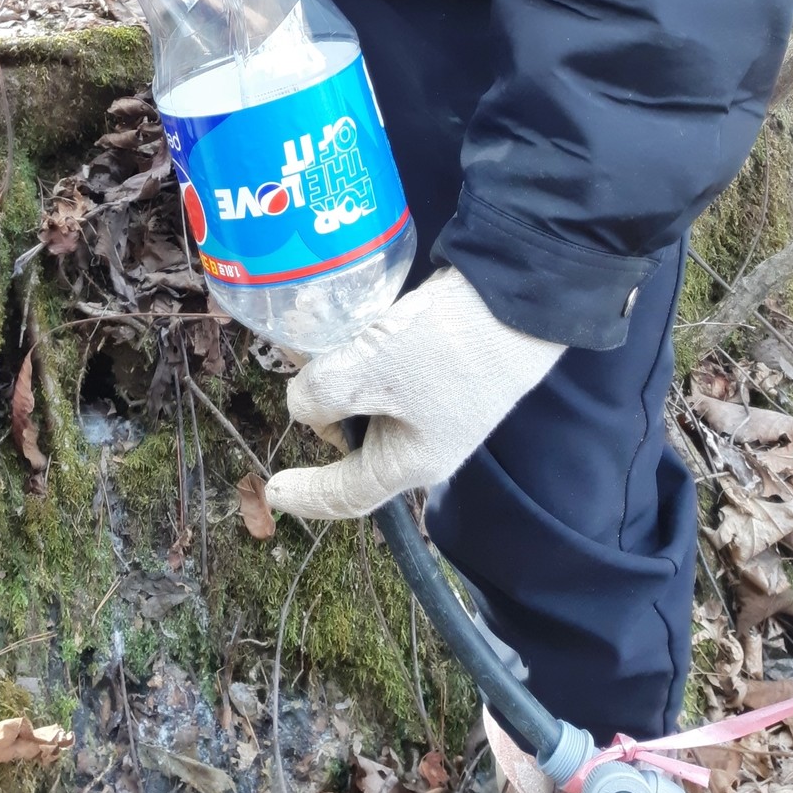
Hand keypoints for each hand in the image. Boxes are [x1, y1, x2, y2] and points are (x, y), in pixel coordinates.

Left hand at [264, 267, 563, 519]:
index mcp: (411, 461)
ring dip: (340, 374)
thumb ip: (321, 396)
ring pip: (368, 400)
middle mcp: (424, 441)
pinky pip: (386, 373)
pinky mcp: (442, 368)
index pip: (348, 494)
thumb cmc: (445, 346)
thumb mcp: (369, 372)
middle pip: (353, 440)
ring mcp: (436, 404)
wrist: (518, 297)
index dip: (308, 495)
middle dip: (321, 409)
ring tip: (319, 338)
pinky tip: (352, 326)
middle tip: (298, 364)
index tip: (273, 491)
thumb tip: (304, 404)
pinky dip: (362, 356)